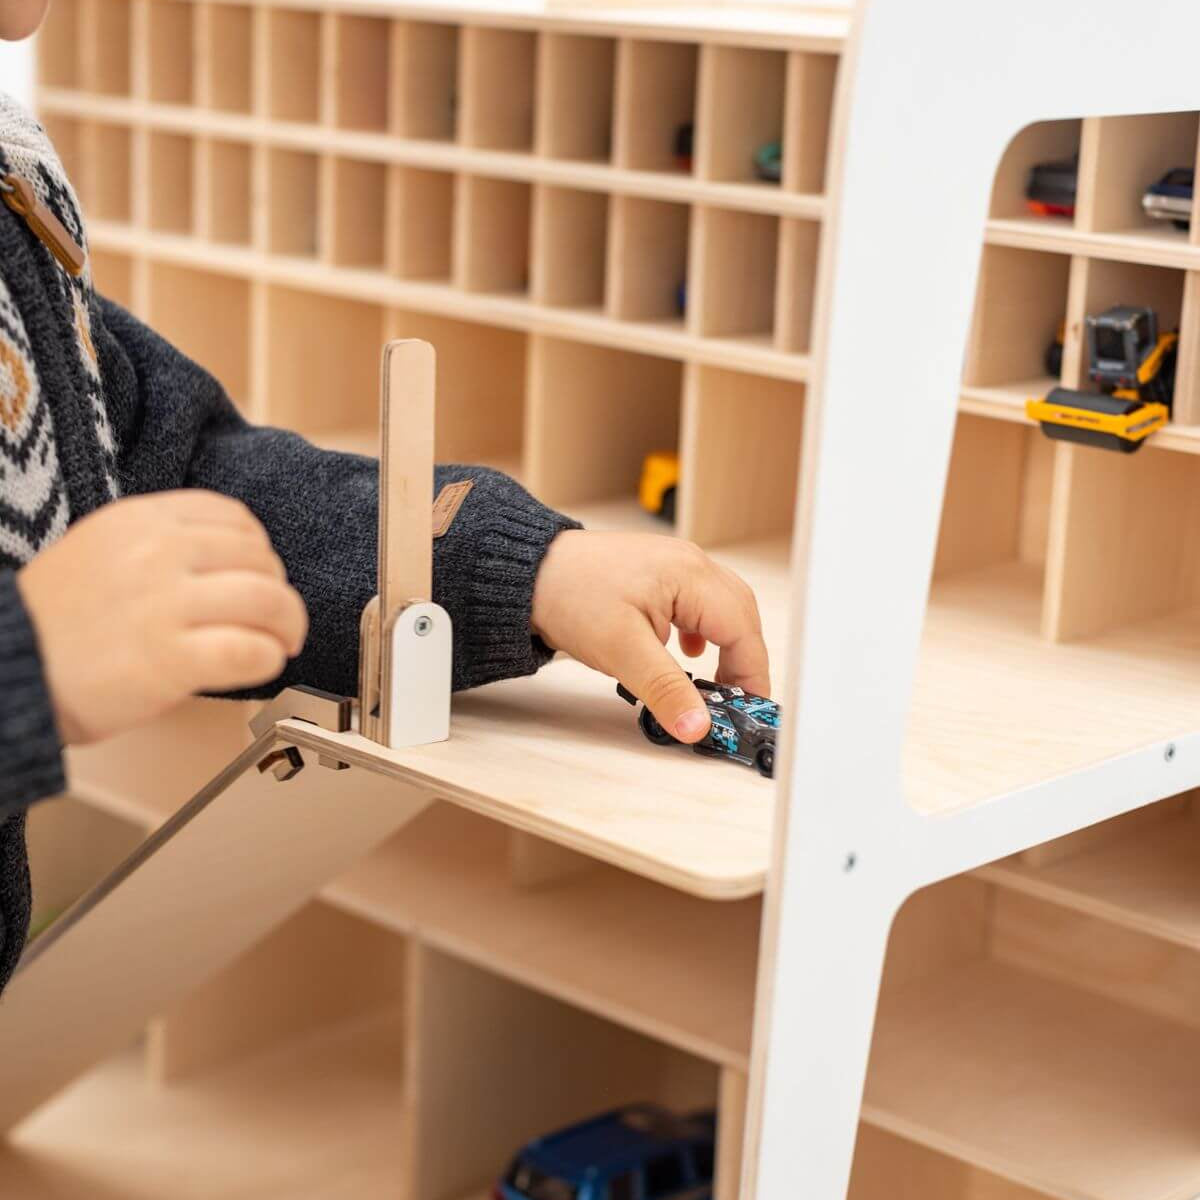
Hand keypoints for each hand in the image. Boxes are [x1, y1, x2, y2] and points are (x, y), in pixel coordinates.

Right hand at [17, 491, 307, 744]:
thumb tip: (231, 561)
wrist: (6, 669)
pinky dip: (267, 659)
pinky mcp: (169, 658)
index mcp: (140, 521)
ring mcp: (165, 604)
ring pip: (266, 600)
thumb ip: (159, 546)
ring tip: (280, 643)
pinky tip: (260, 665)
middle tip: (276, 618)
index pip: (233, 517)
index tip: (261, 573)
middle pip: (259, 559)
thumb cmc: (53, 624)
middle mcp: (157, 553)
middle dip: (278, 591)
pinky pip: (248, 650)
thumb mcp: (100, 550)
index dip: (259, 549)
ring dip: (287, 625)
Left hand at [531, 530, 769, 743]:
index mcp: (690, 575)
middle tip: (736, 699)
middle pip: (740, 614)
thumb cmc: (569, 596)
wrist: (528, 572)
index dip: (751, 672)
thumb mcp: (622, 651)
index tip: (749, 708)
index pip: (741, 629)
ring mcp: (674, 564)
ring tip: (715, 680)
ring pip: (721, 607)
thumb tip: (697, 726)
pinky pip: (698, 602)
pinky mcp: (658, 572)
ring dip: (725, 643)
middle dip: (743, 659)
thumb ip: (665, 690)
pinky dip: (702, 631)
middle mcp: (690, 563)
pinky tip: (684, 651)